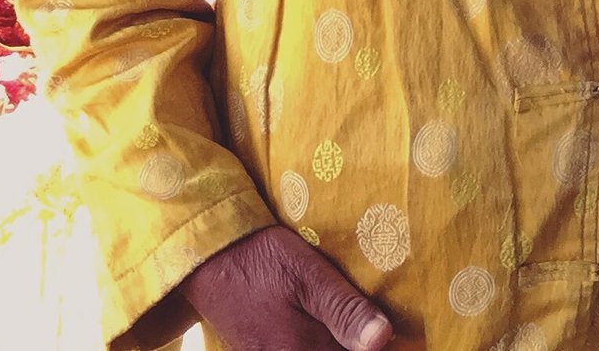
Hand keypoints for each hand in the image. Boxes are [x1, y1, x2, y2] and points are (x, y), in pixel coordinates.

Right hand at [180, 225, 392, 350]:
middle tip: (369, 323)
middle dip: (354, 342)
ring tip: (348, 324)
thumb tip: (382, 339)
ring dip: (335, 340)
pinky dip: (316, 341)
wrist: (207, 257)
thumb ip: (344, 309)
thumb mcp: (306, 273)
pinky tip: (321, 325)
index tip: (390, 333)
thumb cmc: (261, 259)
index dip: (374, 345)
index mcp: (303, 350)